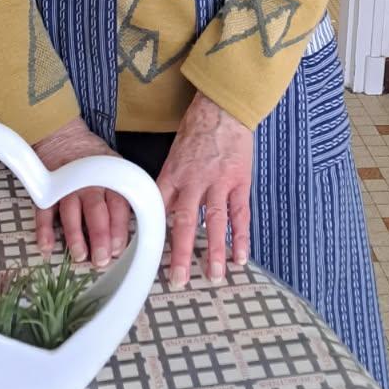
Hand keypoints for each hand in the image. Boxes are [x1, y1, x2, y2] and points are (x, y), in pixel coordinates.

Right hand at [32, 117, 129, 269]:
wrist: (64, 137)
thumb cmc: (94, 160)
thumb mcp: (116, 168)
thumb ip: (125, 193)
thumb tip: (141, 225)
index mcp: (109, 180)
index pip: (118, 206)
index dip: (118, 228)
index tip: (118, 248)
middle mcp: (89, 185)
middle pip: (96, 211)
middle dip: (99, 236)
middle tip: (101, 259)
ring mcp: (66, 188)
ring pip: (71, 213)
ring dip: (74, 236)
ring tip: (79, 256)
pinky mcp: (48, 191)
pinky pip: (44, 211)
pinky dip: (43, 230)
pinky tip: (46, 247)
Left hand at [157, 92, 252, 286]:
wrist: (222, 108)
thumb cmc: (197, 130)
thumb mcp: (174, 155)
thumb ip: (169, 184)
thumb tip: (162, 213)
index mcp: (172, 175)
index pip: (159, 210)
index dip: (154, 235)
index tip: (148, 259)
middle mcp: (193, 181)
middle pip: (184, 222)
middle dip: (181, 254)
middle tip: (178, 280)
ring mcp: (218, 182)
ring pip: (214, 222)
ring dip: (215, 251)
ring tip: (214, 276)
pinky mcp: (239, 182)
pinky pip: (240, 214)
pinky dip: (241, 237)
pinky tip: (240, 256)